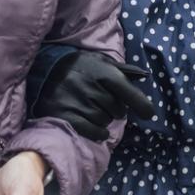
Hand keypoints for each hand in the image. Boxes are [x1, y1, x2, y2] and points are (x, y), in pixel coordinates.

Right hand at [34, 52, 155, 139]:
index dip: (142, 105)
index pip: (128, 91)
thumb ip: (123, 69)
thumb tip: (145, 76)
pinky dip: (98, 133)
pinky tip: (97, 130)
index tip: (149, 114)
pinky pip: (91, 131)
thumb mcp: (101, 61)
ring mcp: (77, 102)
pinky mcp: (65, 115)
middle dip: (116, 110)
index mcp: (102, 72)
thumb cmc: (80, 66)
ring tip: (96, 111)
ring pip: (104, 121)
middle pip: (117, 110)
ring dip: (104, 120)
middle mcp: (90, 87)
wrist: (46, 70)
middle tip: (106, 105)